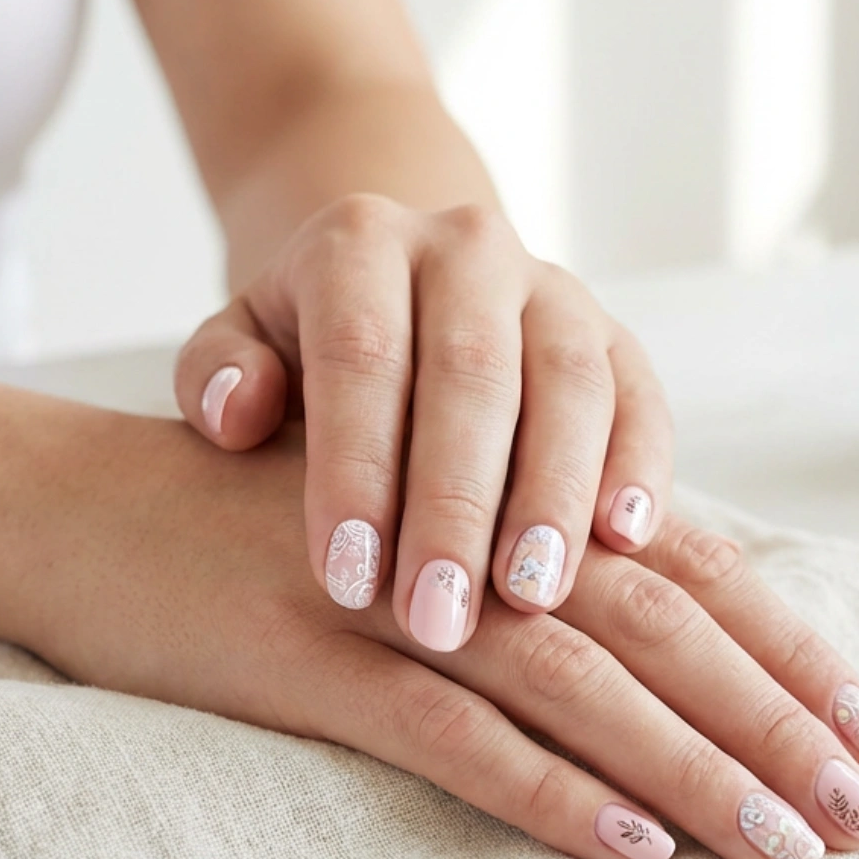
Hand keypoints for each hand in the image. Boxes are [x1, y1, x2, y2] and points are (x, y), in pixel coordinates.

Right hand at [4, 408, 858, 858]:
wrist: (80, 499)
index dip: (786, 651)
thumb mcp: (410, 514)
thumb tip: (644, 637)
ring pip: (582, 688)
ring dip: (696, 773)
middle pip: (662, 631)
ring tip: (787, 845)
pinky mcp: (315, 662)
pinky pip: (452, 737)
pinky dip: (549, 794)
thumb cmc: (263, 516)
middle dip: (778, 723)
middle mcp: (474, 538)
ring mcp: (399, 599)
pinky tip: (628, 850)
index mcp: (506, 497)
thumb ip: (516, 555)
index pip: (682, 573)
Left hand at [171, 195, 670, 653]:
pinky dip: (640, 469)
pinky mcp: (617, 339)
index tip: (345, 580)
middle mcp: (467, 247)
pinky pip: (641, 399)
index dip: (356, 468)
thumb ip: (218, 371)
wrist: (399, 283)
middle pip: (471, 374)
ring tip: (530, 598)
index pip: (361, 352)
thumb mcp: (241, 342)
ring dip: (552, 498)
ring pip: (569, 386)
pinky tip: (625, 546)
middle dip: (455, 506)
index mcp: (360, 240)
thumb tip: (235, 417)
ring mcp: (553, 289)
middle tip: (438, 618)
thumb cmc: (306, 347)